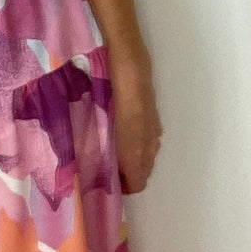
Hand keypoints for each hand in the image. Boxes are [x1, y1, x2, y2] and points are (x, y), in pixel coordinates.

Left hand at [110, 54, 161, 193]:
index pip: (137, 184)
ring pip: (146, 154)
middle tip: (103, 164)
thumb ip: (101, 153)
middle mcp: (151, 143)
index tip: (104, 181)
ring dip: (132, 157)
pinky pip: (148, 138)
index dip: (122, 187)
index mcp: (137, 152)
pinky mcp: (154, 115)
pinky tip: (120, 127)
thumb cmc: (108, 97)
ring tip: (109, 146)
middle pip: (144, 171)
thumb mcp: (99, 129)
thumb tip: (95, 170)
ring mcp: (155, 128)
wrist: (128, 64)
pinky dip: (136, 141)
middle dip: (127, 173)